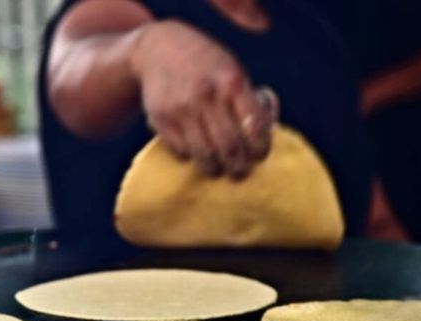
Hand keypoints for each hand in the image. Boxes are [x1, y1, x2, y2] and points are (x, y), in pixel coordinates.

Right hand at [130, 20, 278, 178]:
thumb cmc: (204, 64)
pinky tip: (195, 152)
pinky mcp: (161, 119)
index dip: (260, 148)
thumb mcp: (230, 69)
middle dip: (239, 167)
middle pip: (230, 147)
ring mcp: (181, 108)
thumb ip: (246, 99)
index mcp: (232, 81)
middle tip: (240, 172)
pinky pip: (181, 151)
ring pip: (204, 155)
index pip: (255, 126)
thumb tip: (263, 135)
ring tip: (218, 169)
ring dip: (214, 168)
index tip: (259, 155)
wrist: (158, 49)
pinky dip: (190, 156)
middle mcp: (207, 95)